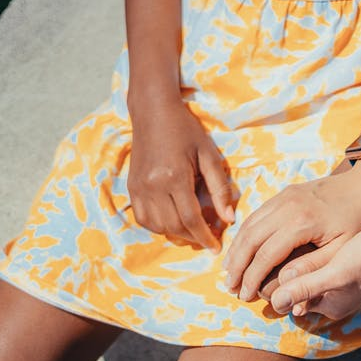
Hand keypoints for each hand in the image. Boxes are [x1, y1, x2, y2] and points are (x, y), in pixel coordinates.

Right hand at [127, 101, 234, 250]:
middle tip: (208, 239)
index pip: (191, 219)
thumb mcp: (209, 155)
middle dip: (193, 238)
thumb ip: (219, 188)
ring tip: (193, 230)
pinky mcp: (132, 188)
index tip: (216, 248)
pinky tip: (172, 221)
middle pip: (174, 226)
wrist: (153, 112)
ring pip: (157, 226)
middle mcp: (153, 186)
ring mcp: (139, 188)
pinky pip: (143, 219)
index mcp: (174, 177)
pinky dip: (158, 226)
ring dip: (176, 234)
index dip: (205, 237)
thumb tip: (229, 219)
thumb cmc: (186, 130)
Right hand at [222, 157, 360, 301]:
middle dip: (237, 265)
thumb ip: (312, 268)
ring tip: (229, 272)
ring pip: (249, 224)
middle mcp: (287, 206)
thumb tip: (285, 287)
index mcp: (302, 222)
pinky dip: (244, 234)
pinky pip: (257, 214)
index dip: (252, 277)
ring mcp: (283, 197)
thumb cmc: (359, 221)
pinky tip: (240, 250)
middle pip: (250, 238)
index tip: (245, 296)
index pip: (266, 254)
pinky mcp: (284, 193)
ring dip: (236, 249)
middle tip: (230, 287)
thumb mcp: (342, 250)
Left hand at [268, 224, 360, 319]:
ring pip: (303, 278)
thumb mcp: (335, 273)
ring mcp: (337, 287)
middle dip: (282, 274)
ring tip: (282, 242)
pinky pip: (314, 268)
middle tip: (268, 249)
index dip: (273, 282)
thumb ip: (306, 288)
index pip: (289, 300)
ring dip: (293, 264)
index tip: (263, 259)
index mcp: (328, 307)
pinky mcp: (341, 272)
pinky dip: (306, 258)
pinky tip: (302, 239)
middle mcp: (331, 301)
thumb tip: (275, 303)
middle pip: (295, 290)